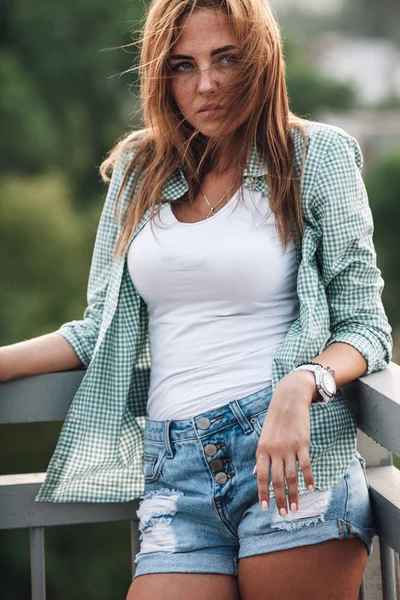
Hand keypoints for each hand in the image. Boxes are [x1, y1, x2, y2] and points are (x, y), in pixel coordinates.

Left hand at [254, 371, 316, 515]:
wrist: (288, 401)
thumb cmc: (275, 421)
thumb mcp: (263, 437)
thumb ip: (261, 458)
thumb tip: (256, 475)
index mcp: (262, 450)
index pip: (261, 476)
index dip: (263, 493)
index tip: (265, 507)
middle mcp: (274, 451)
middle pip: (277, 480)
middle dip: (280, 499)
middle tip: (283, 514)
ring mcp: (289, 448)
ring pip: (291, 476)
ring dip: (294, 494)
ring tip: (296, 508)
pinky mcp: (303, 444)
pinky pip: (305, 465)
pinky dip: (308, 478)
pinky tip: (310, 489)